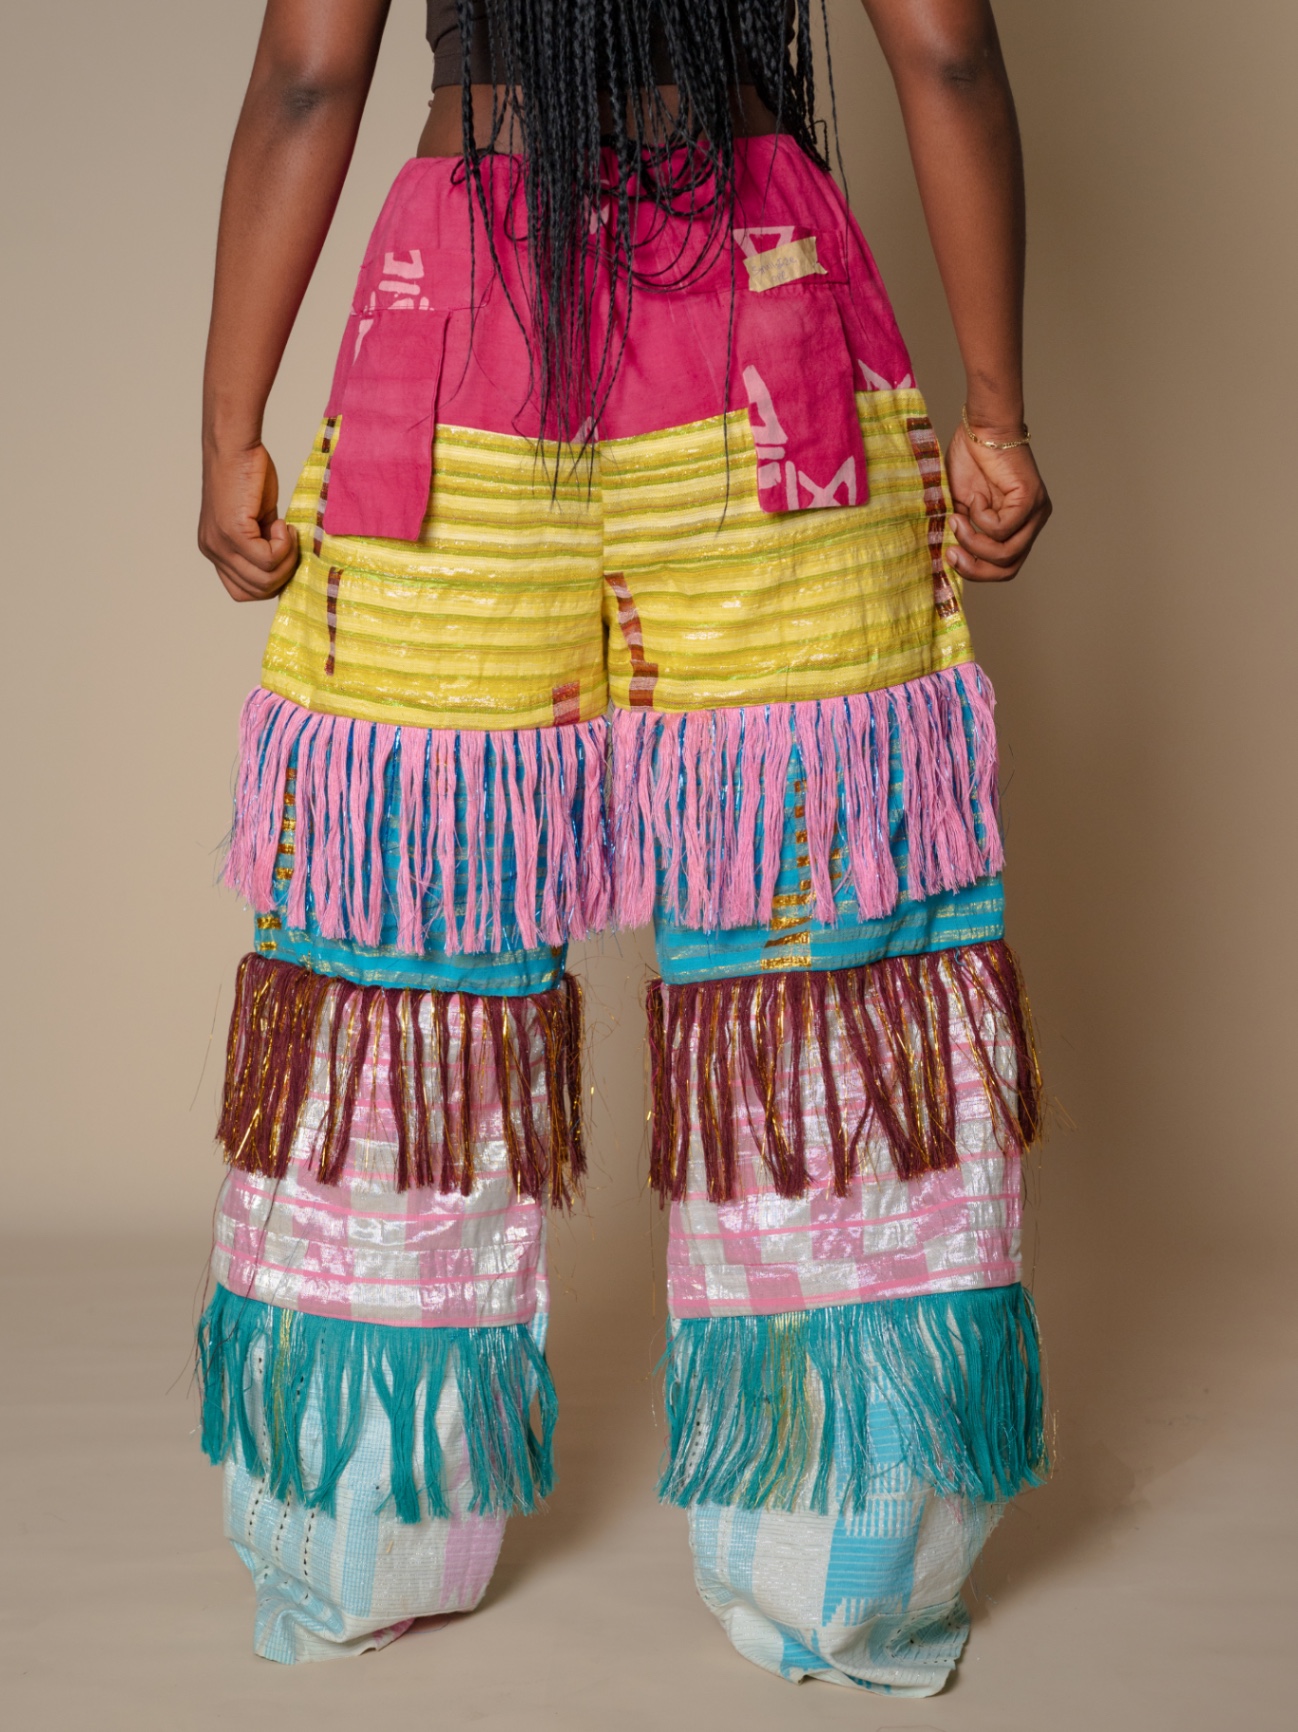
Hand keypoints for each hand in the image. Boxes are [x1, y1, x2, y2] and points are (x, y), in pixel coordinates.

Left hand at [198, 441, 298, 601]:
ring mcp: (220, 544)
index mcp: (216, 551)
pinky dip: (284, 545)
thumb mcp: (256, 520)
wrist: (235, 446)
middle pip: (256, 591)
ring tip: (285, 530)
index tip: (282, 553)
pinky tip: (281, 522)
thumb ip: (263, 545)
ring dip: (286, 559)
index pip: (242, 592)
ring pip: (264, 580)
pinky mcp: (232, 532)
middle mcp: (212, 551)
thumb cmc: (248, 475)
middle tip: (289, 540)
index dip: (270, 582)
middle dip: (284, 571)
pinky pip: (268, 559)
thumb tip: (283, 568)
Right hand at [945, 422, 1051, 582]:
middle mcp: (1033, 524)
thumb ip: (963, 533)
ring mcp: (1036, 513)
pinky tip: (975, 498)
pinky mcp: (1031, 500)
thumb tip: (951, 559)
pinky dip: (980, 519)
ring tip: (957, 519)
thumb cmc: (971, 461)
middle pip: (1008, 569)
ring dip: (974, 541)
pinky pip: (1002, 529)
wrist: (981, 428)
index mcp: (1019, 528)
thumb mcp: (961, 508)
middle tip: (951, 552)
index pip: (1004, 568)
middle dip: (975, 567)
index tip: (950, 555)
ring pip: (1006, 554)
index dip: (976, 571)